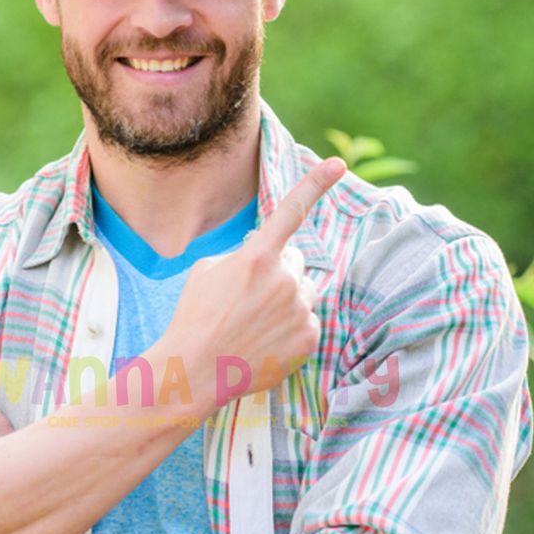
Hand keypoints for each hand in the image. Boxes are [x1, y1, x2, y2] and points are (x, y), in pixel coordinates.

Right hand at [161, 156, 345, 405]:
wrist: (195, 370)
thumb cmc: (195, 316)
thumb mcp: (208, 270)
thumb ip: (244, 255)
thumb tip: (269, 258)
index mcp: (257, 257)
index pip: (291, 211)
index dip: (316, 183)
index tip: (338, 164)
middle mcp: (284, 279)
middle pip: (295, 261)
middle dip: (278, 272)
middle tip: (248, 298)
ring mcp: (299, 309)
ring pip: (303, 291)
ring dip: (286, 299)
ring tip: (254, 323)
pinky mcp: (309, 337)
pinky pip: (308, 320)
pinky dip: (291, 328)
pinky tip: (265, 341)